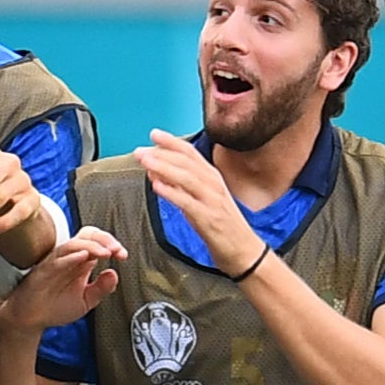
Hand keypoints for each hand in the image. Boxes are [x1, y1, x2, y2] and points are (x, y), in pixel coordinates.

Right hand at [1, 228, 127, 330]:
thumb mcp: (86, 301)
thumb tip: (114, 274)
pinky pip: (57, 260)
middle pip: (86, 235)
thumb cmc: (53, 307)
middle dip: (105, 239)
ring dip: (92, 246)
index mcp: (80, 262)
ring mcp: (55, 263)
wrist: (30, 319)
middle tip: (116, 251)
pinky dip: (70, 257)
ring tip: (105, 253)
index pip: (97, 241)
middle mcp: (68, 258)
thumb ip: (101, 289)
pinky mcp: (43, 271)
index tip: (122, 255)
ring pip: (73, 244)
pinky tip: (83, 257)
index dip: (111, 244)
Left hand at [134, 129, 261, 267]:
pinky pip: (187, 202)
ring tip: (145, 162)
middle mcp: (213, 185)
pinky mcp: (208, 219)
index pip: (190, 153)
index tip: (154, 133)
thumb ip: (181, 185)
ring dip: (164, 167)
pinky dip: (172, 193)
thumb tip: (157, 171)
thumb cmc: (221, 225)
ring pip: (187, 178)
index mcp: (212, 177)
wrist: (244, 251)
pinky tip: (157, 186)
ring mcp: (212, 201)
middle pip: (186, 162)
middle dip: (162, 153)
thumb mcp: (201, 199)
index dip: (172, 142)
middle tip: (140, 150)